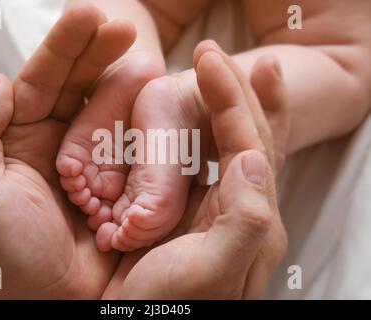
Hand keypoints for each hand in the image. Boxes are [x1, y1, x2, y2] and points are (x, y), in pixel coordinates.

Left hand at [0, 4, 132, 298]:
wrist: (52, 303)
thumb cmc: (12, 253)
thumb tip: (0, 83)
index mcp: (21, 139)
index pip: (42, 80)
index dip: (64, 47)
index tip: (89, 15)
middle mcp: (57, 144)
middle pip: (78, 86)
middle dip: (98, 51)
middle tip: (124, 25)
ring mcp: (92, 160)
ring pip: (106, 108)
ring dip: (122, 78)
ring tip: (141, 51)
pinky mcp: (120, 180)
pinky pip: (129, 144)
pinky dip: (139, 120)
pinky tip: (153, 96)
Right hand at [104, 42, 286, 298]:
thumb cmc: (165, 308)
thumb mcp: (208, 274)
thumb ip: (243, 222)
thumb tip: (251, 161)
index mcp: (249, 222)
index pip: (249, 146)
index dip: (233, 100)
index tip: (209, 63)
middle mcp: (239, 210)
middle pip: (251, 138)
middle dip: (241, 93)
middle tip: (225, 55)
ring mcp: (214, 210)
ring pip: (230, 146)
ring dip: (229, 105)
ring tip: (227, 72)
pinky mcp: (189, 213)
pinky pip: (204, 163)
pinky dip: (204, 132)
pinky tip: (199, 116)